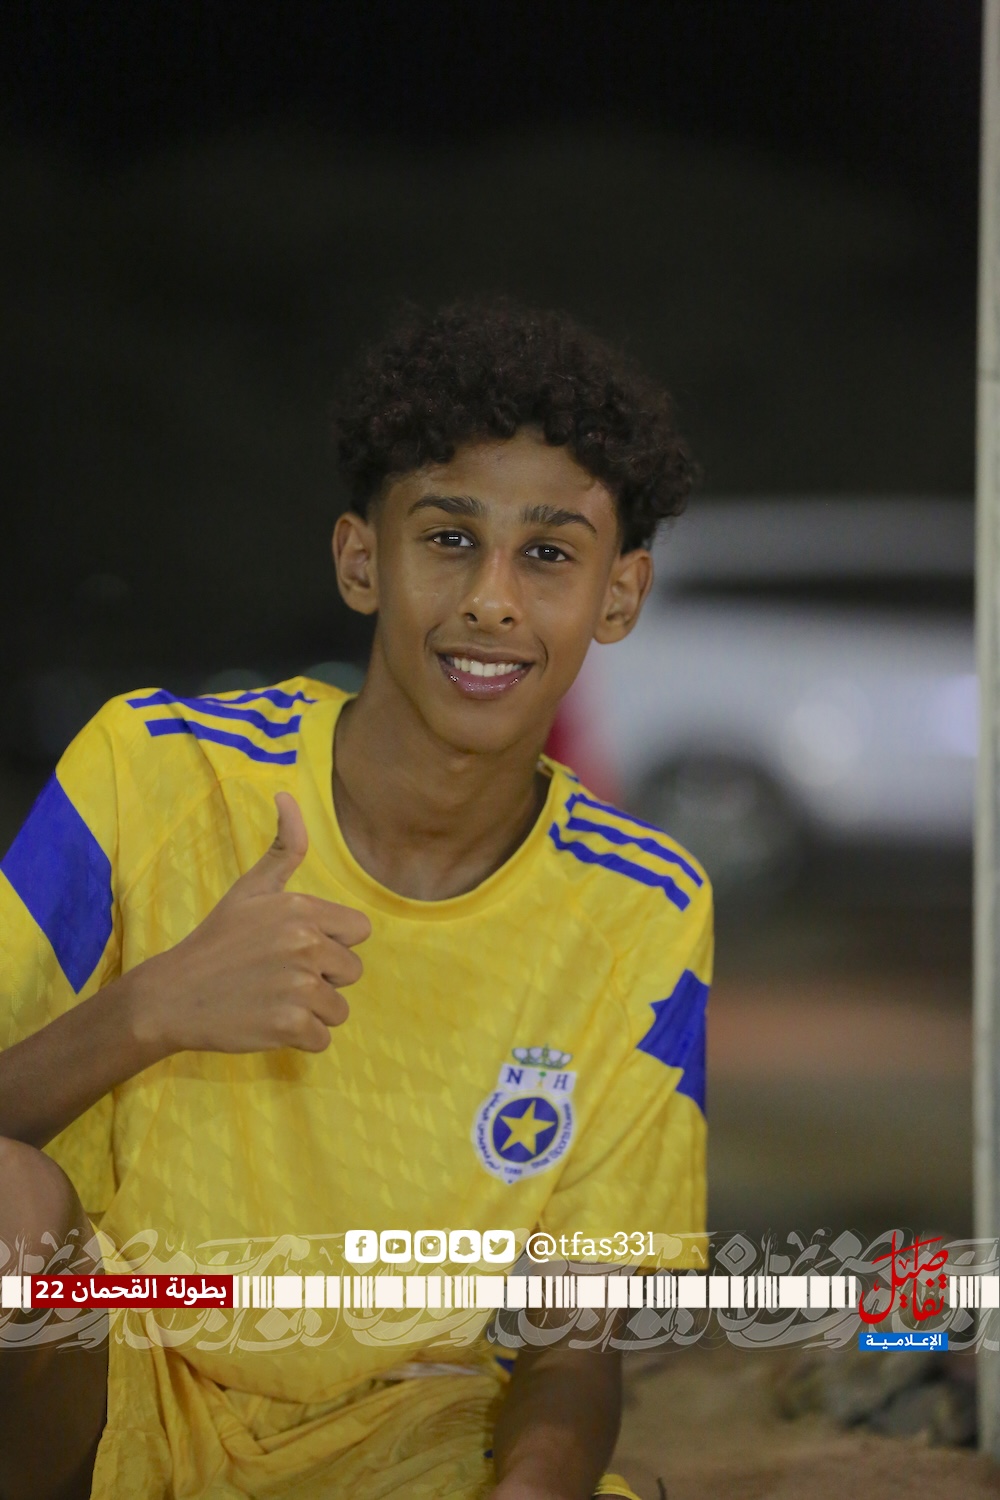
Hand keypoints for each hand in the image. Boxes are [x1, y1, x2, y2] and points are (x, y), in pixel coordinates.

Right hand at [127, 792, 370, 1057]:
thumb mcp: (250, 888)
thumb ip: (284, 846)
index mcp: (302, 909)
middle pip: (352, 972)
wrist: (172, 994)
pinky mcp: (290, 1025)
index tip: (299, 948)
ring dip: (313, 1011)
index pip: (359, 932)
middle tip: (281, 976)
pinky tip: (270, 1022)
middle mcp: (306, 944)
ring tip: (274, 999)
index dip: (333, 943)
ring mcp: (299, 986)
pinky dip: (301, 1038)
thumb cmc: (216, 940)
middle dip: (324, 979)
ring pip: (340, 1008)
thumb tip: (287, 793)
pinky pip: (323, 1039)